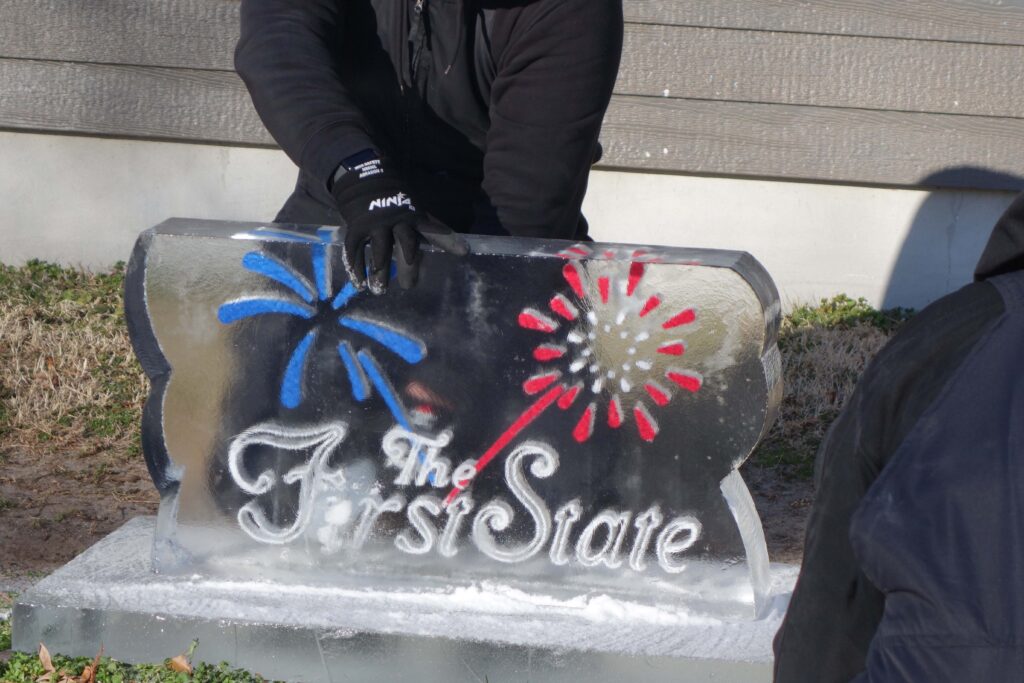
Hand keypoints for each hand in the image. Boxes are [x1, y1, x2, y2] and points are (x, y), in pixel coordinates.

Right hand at [330, 151, 467, 292]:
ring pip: (379, 250)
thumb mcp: (414, 208)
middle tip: (408, 285)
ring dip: (379, 272)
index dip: (449, 240)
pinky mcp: (357, 227)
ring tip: (380, 290)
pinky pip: (355, 249)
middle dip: (408, 264)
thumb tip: (454, 248)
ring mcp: (376, 224)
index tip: (464, 252)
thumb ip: (426, 229)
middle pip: (406, 243)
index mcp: (414, 215)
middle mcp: (397, 221)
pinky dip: (356, 267)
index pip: (435, 229)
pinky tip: (360, 283)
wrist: (364, 178)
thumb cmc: (396, 200)